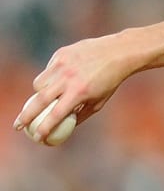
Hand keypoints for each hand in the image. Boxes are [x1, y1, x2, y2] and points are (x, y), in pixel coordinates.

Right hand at [13, 33, 137, 141]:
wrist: (117, 53)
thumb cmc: (109, 81)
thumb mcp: (98, 102)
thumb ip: (80, 115)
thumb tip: (63, 128)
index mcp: (79, 92)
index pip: (56, 114)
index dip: (44, 128)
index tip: (37, 138)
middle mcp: (68, 78)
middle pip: (39, 101)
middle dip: (26, 116)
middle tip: (18, 126)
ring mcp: (62, 65)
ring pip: (39, 84)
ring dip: (39, 94)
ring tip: (48, 97)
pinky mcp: (60, 54)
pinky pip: (47, 70)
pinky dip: (50, 77)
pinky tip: (62, 77)